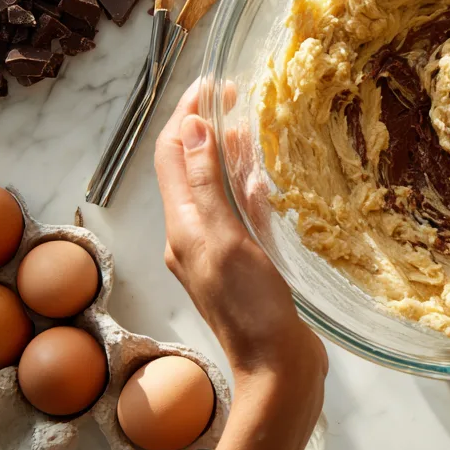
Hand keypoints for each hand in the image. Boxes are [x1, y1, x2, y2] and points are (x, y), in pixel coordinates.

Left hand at [154, 80, 327, 394]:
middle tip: (233, 92)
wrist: (277, 367)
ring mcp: (220, 248)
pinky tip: (262, 175)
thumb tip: (193, 128)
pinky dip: (246, 186)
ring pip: (217, 186)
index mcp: (183, 226)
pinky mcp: (245, 261)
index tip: (210, 82)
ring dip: (226, 152)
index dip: (186, 115)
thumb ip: (208, 186)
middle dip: (206, 125)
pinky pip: (240, 212)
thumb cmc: (252, 307)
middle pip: (192, 166)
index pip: (173, 155)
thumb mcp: (225, 240)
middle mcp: (194, 233)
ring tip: (246, 120)